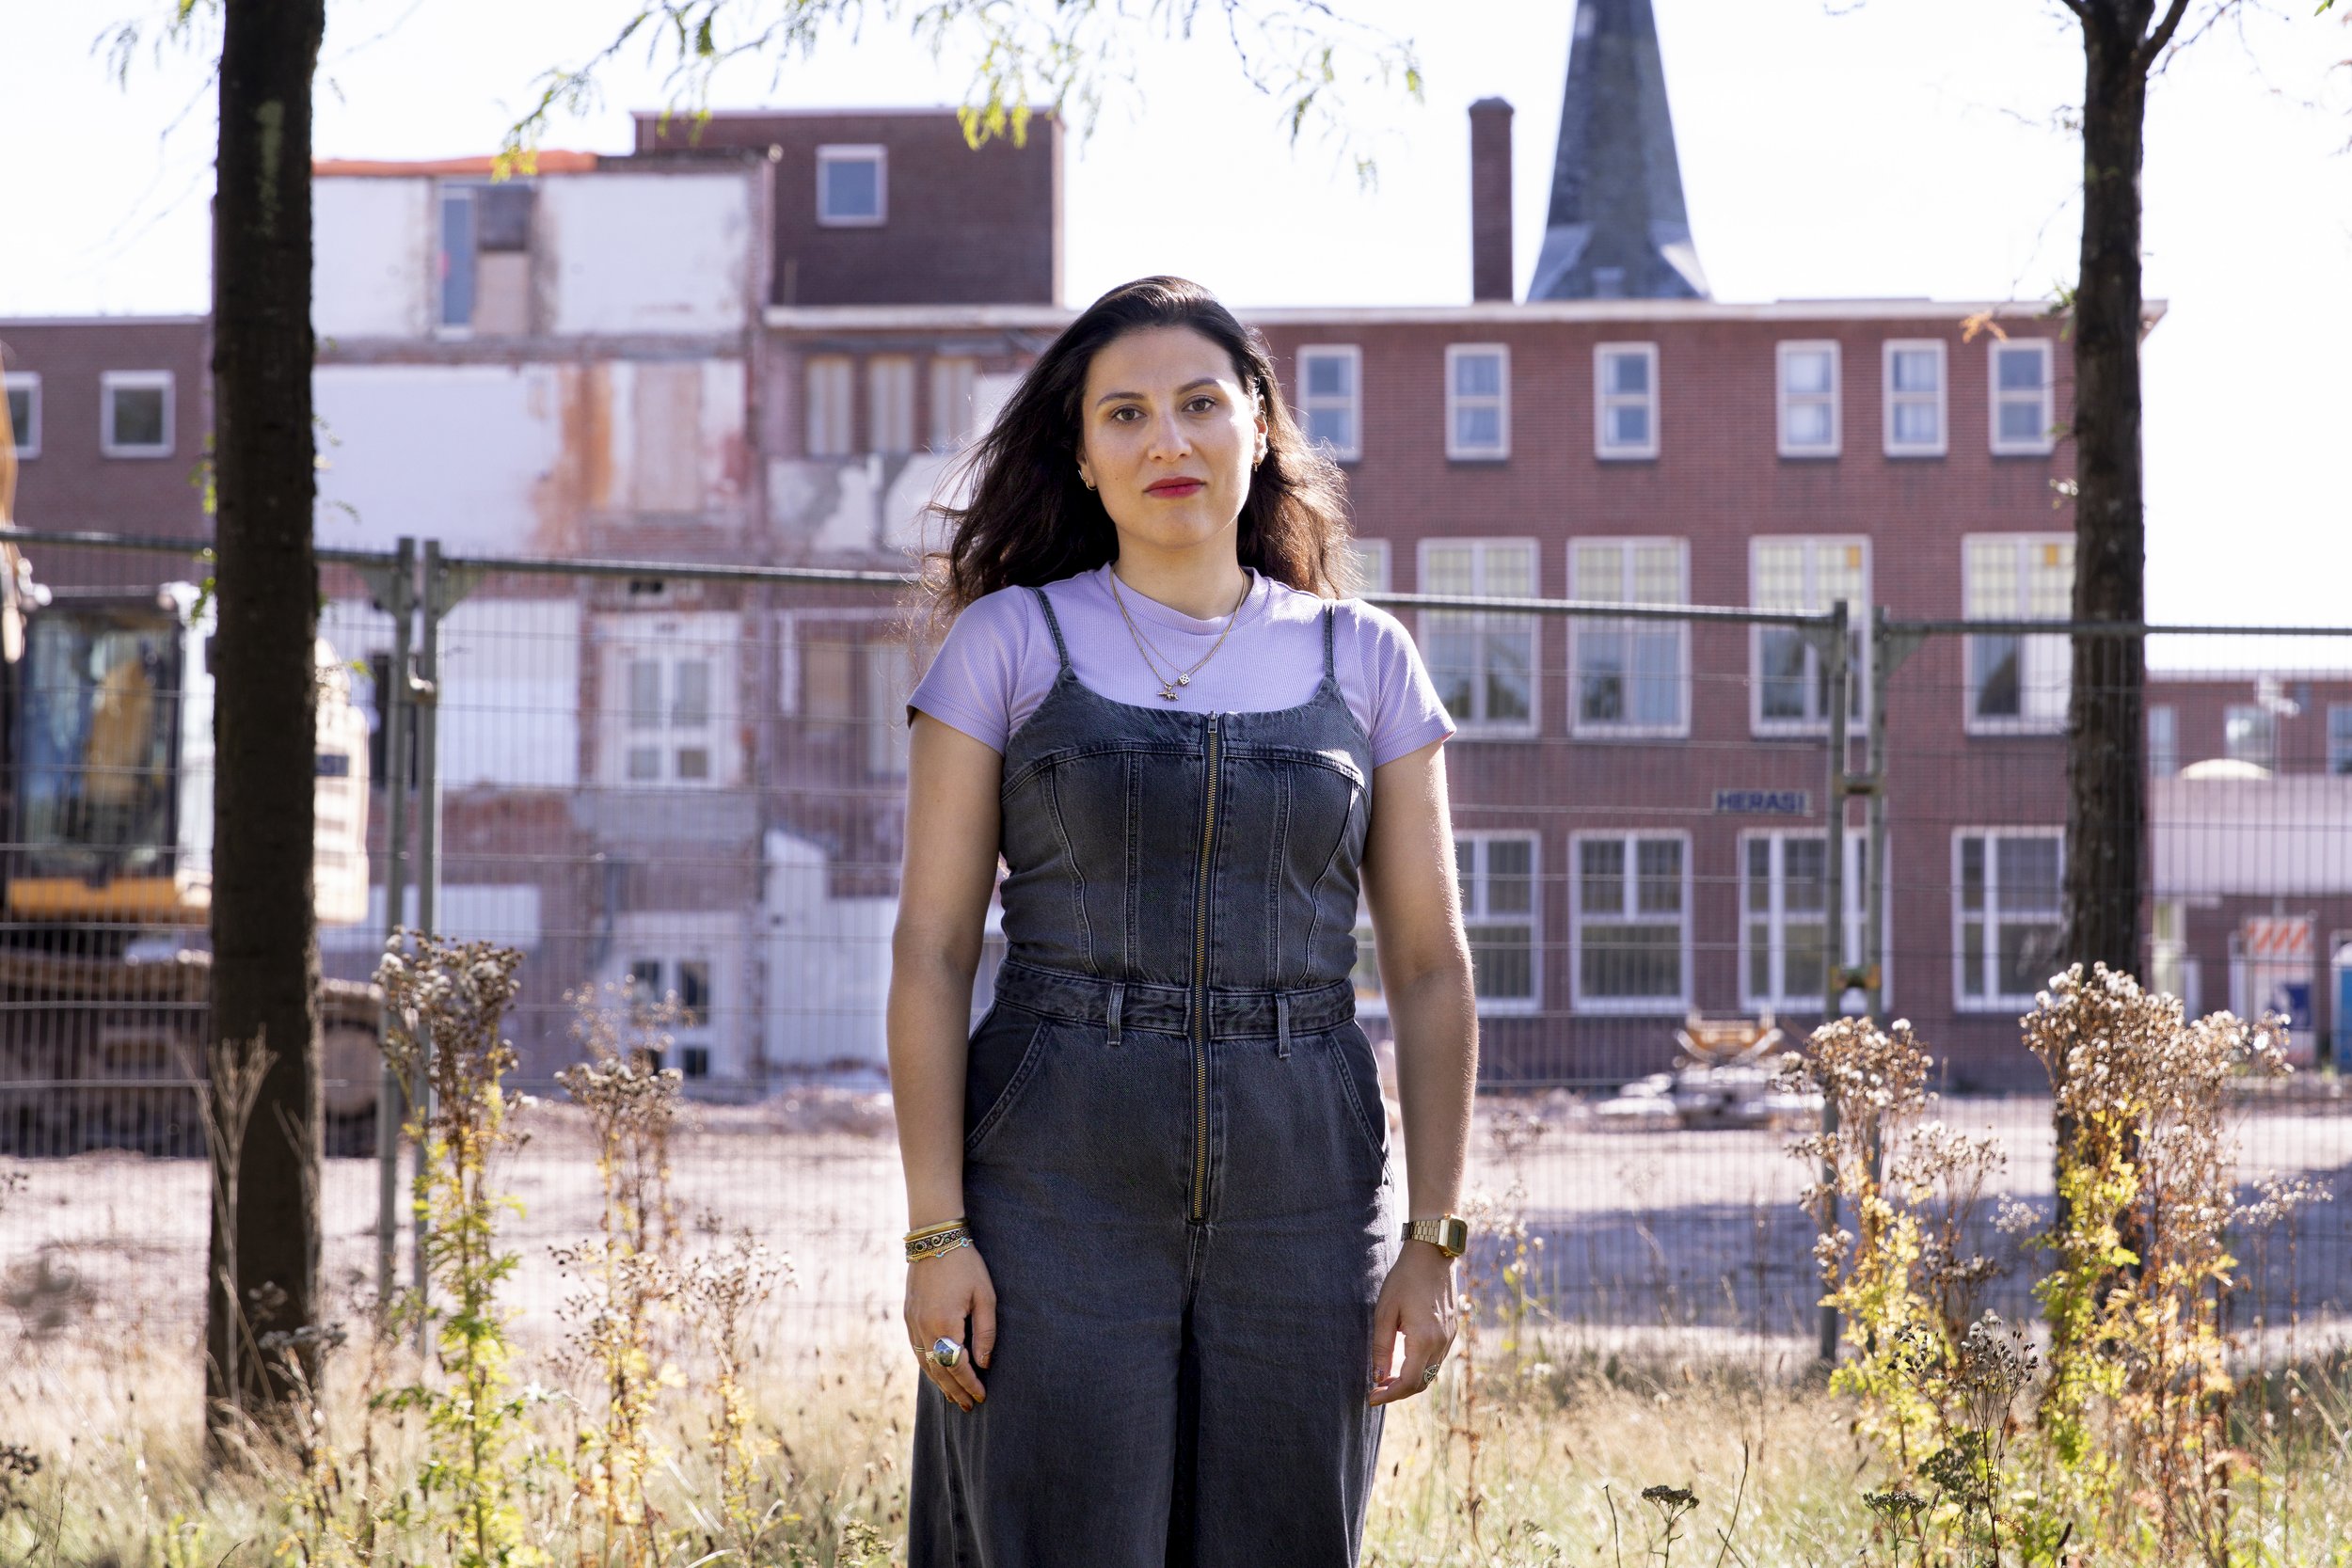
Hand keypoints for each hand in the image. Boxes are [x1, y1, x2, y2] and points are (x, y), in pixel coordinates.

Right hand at [905, 1243, 994, 1410]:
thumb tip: (984, 1363)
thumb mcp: (985, 1296)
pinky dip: (928, 1366)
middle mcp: (923, 1328)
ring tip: (954, 1397)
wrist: (934, 1239)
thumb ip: (985, 1331)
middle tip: (969, 1406)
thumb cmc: (965, 1265)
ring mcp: (912, 1323)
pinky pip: (916, 1350)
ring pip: (924, 1363)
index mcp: (944, 1323)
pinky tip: (937, 1373)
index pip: (957, 1365)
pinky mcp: (908, 1317)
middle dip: (955, 1390)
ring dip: (940, 1382)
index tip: (982, 1395)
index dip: (970, 1383)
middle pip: (938, 1370)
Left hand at [1367, 1240, 1461, 1406]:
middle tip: (1376, 1390)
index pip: (1409, 1382)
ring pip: (1431, 1374)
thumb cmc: (1404, 1279)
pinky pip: (1436, 1360)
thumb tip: (1378, 1376)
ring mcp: (1449, 1338)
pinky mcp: (1451, 1332)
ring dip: (1409, 1381)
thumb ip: (1381, 1348)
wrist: (1431, 1256)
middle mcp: (1441, 1343)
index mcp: (1424, 1339)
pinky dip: (1419, 1368)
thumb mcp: (1384, 1312)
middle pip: (1422, 1383)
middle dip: (1398, 1392)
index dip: (1390, 1394)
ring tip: (1385, 1378)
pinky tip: (1402, 1362)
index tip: (1372, 1397)